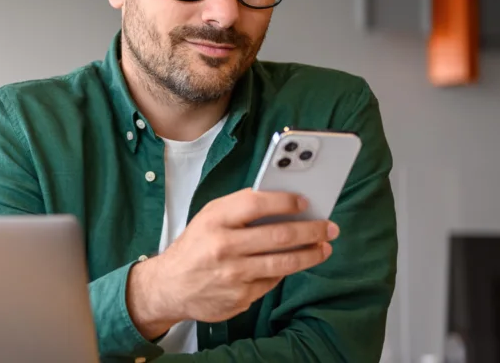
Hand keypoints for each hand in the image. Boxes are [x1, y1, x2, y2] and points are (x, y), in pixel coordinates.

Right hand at [126, 188, 337, 338]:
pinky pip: (272, 282)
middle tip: (329, 227)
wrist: (169, 286)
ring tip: (324, 247)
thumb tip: (282, 204)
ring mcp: (233, 275)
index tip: (305, 201)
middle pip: (279, 235)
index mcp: (214, 220)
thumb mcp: (208, 218)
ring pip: (283, 263)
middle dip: (311, 230)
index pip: (256, 204)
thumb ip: (239, 209)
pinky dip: (284, 272)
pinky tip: (292, 265)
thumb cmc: (194, 247)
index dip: (285, 201)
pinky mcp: (239, 297)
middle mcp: (223, 246)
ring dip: (310, 254)